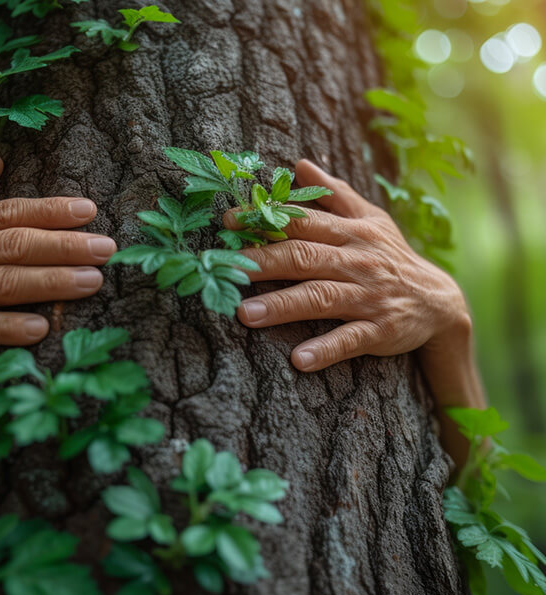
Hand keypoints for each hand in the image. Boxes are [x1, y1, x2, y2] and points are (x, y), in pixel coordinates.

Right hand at [0, 155, 115, 352]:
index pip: (7, 212)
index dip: (48, 210)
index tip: (88, 210)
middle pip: (13, 245)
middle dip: (63, 245)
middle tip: (106, 248)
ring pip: (2, 283)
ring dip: (49, 283)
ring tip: (92, 282)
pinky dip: (7, 327)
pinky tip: (40, 328)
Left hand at [227, 159, 471, 371]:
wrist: (440, 300)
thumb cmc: (390, 256)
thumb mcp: (370, 219)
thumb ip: (334, 193)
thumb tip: (300, 164)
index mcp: (351, 232)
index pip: (303, 223)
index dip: (266, 221)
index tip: (230, 222)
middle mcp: (358, 261)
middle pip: (305, 258)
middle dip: (264, 261)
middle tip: (227, 269)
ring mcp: (369, 297)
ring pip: (321, 298)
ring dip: (283, 306)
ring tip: (245, 315)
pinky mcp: (381, 330)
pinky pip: (351, 339)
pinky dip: (326, 349)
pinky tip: (299, 359)